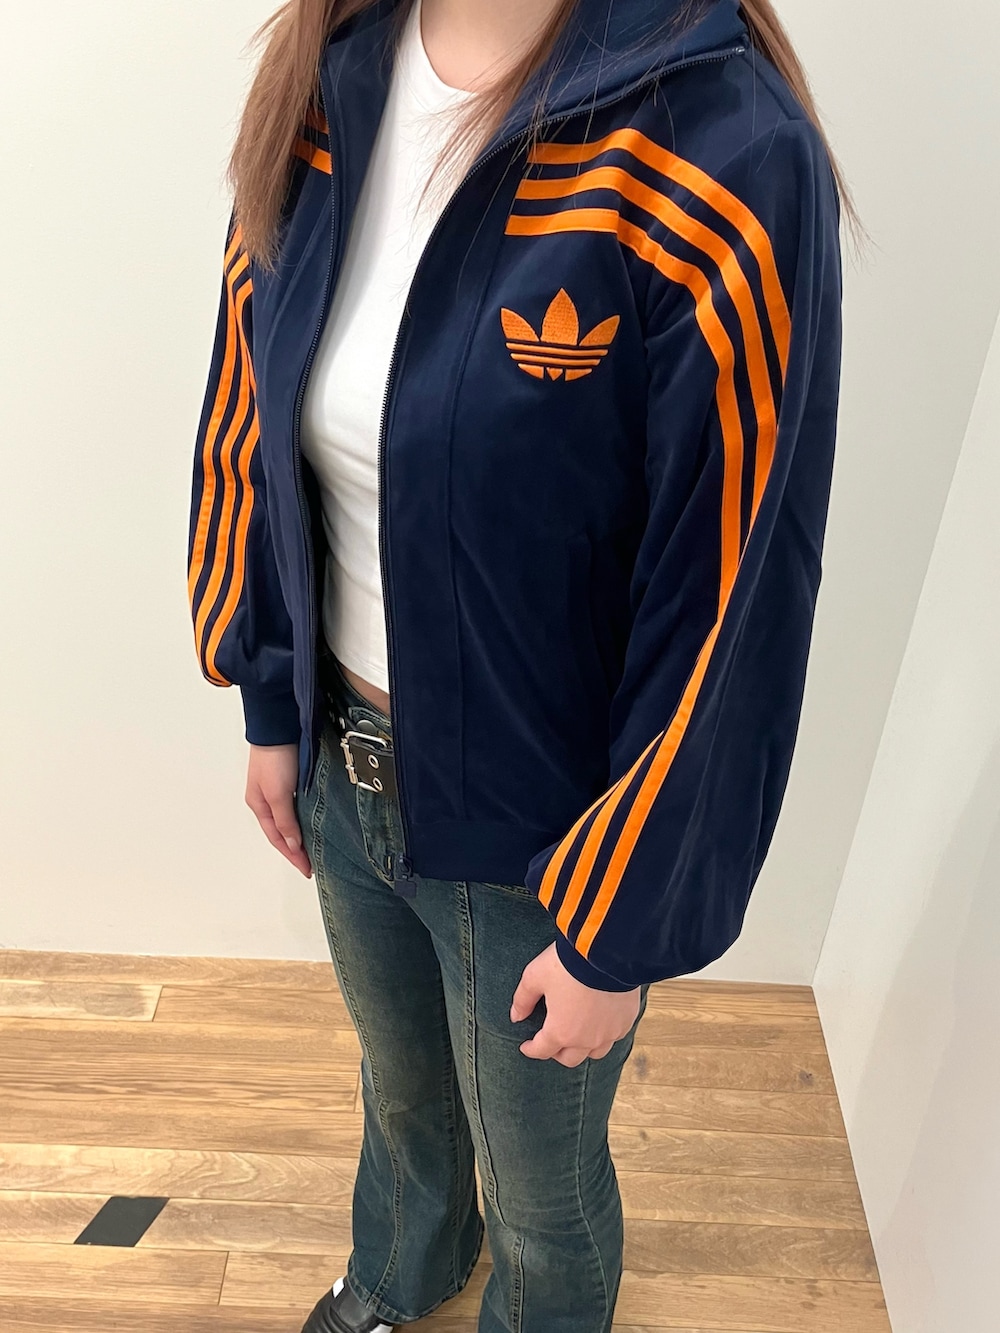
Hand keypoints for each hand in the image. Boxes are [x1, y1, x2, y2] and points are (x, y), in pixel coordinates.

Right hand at [245, 743, 312, 877]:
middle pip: (282, 832)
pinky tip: (313, 821)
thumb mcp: (277, 794)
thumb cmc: (273, 757)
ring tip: (314, 848)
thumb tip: (293, 846)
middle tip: (311, 864)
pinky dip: (303, 818)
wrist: (279, 726)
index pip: (278, 839)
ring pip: (290, 819)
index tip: (307, 870)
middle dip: (295, 849)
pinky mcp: (291, 778)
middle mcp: (267, 799)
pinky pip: (297, 806)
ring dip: (300, 834)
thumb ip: (285, 821)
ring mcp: (278, 788)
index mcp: (259, 805)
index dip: (292, 856)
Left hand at [510, 942, 640, 1064]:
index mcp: (561, 1032)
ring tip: (578, 1037)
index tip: (526, 1046)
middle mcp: (586, 1039)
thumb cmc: (568, 964)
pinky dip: (605, 1034)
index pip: (542, 1051)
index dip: (531, 1049)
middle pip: (569, 1059)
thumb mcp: (535, 976)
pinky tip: (601, 1022)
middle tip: (551, 1043)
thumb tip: (516, 1016)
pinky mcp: (626, 1020)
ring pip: (595, 1052)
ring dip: (584, 1048)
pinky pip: (614, 1036)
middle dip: (557, 1053)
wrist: (607, 952)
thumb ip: (523, 999)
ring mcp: (609, 1032)